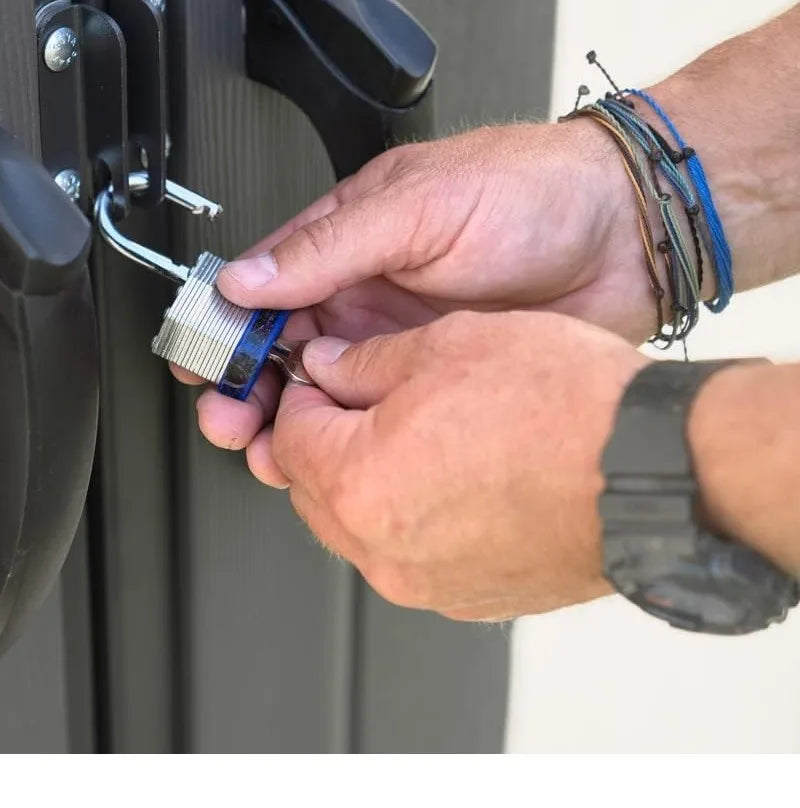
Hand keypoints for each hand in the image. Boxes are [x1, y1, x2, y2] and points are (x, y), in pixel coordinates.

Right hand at [179, 119, 654, 470]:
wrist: (629, 234)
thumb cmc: (532, 192)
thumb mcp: (419, 207)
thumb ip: (328, 246)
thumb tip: (247, 278)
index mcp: (349, 239)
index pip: (264, 285)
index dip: (225, 324)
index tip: (201, 360)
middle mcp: (366, 291)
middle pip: (281, 347)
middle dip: (246, 386)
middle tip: (231, 419)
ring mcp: (400, 340)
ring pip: (321, 389)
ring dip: (288, 421)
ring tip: (268, 450)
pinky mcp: (438, 379)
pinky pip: (376, 413)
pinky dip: (346, 438)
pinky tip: (330, 456)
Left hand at [261, 310, 646, 620]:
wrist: (656, 467)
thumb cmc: (565, 408)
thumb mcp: (446, 346)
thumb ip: (364, 362)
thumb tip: (328, 368)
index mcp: (360, 483)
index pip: (286, 436)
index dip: (301, 395)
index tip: (320, 376)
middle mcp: (384, 549)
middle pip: (313, 489)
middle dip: (325, 440)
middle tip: (361, 400)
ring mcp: (427, 584)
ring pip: (359, 527)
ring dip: (366, 479)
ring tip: (414, 432)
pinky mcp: (469, 598)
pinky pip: (410, 555)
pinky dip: (412, 516)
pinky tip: (452, 473)